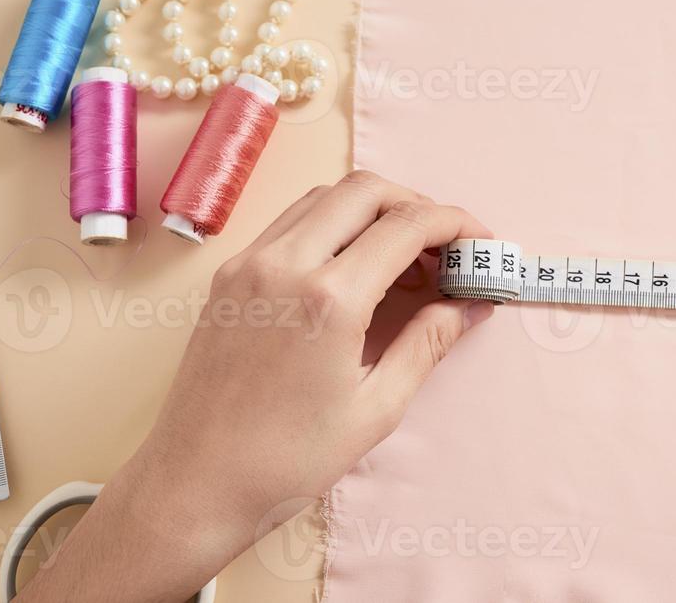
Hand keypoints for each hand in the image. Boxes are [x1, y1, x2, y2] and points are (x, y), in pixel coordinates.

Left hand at [18, 171, 495, 602]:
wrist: (195, 485)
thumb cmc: (287, 460)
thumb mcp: (376, 408)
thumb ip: (428, 343)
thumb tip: (471, 305)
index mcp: (329, 299)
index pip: (406, 226)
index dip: (455, 224)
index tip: (481, 242)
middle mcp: (285, 264)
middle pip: (366, 190)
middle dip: (417, 204)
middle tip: (446, 243)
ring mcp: (249, 264)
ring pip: (325, 196)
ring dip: (373, 208)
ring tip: (404, 253)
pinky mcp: (228, 275)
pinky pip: (291, 221)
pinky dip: (333, 223)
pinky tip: (353, 263)